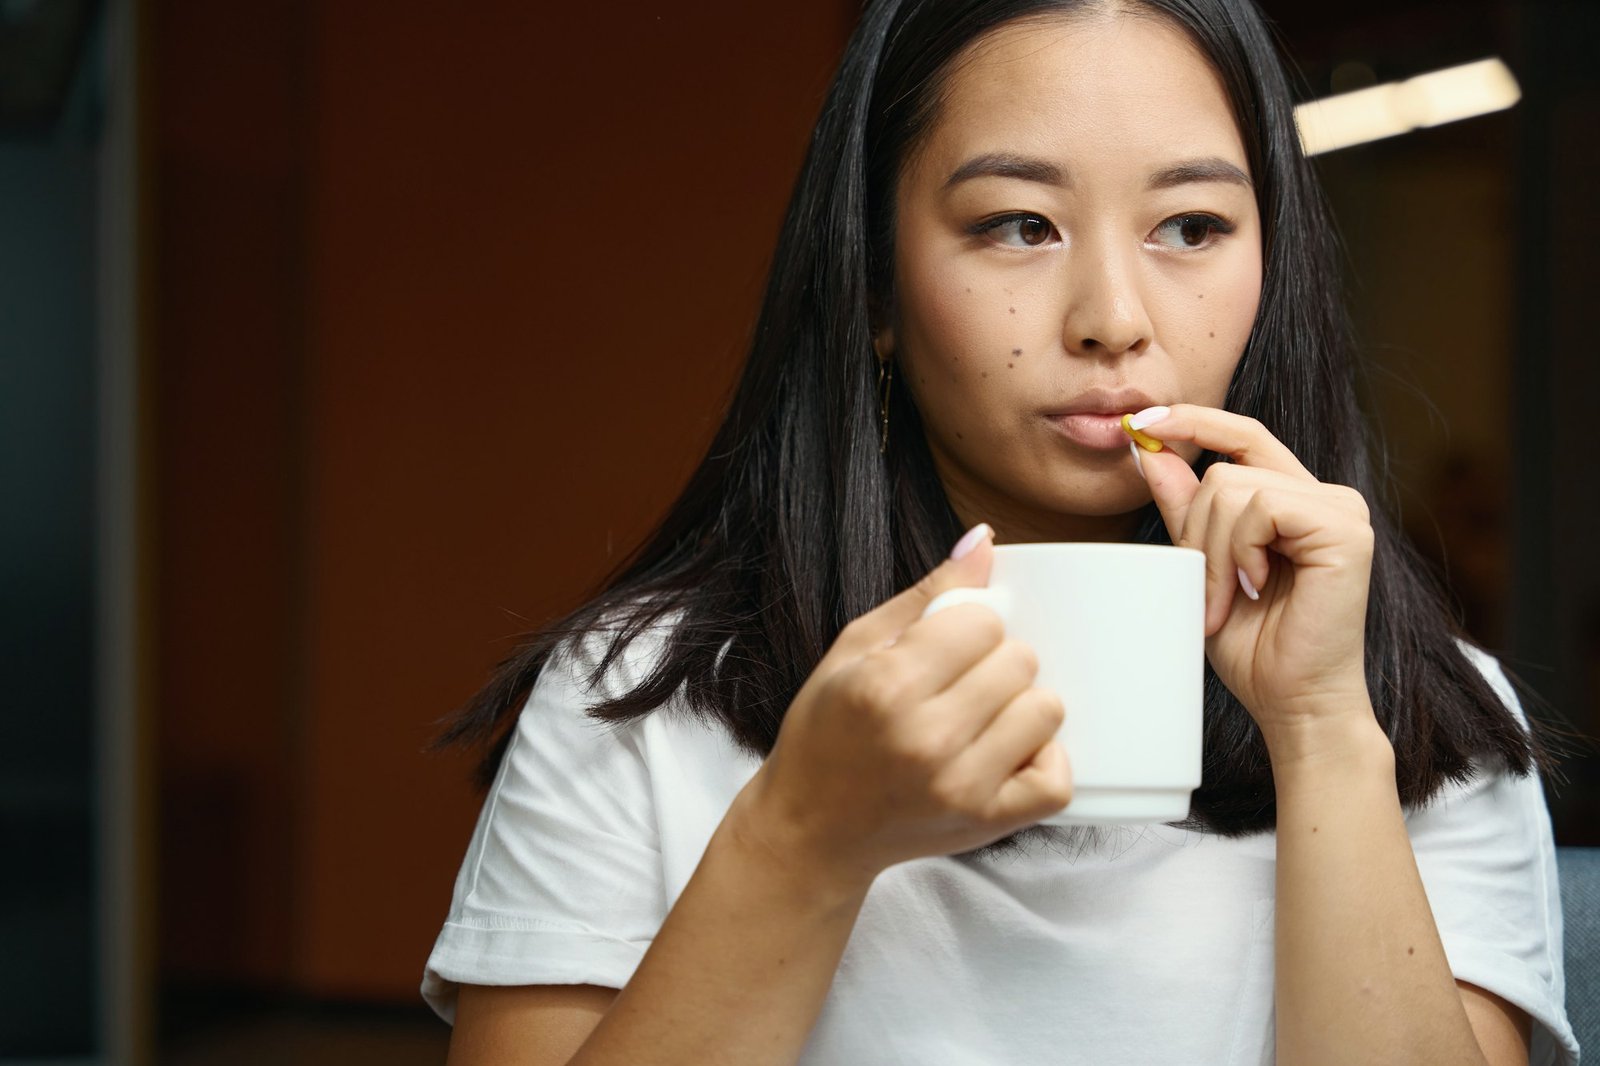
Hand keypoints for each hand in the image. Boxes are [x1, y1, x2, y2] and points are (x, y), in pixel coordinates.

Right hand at [735, 525, 1072, 886]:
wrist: (810, 829)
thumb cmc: (826, 732)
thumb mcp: (854, 649)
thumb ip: (925, 596)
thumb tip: (986, 540)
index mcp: (886, 685)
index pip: (983, 621)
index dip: (968, 627)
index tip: (944, 648)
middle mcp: (926, 737)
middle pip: (1019, 661)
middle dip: (994, 663)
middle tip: (959, 685)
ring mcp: (960, 785)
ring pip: (1045, 710)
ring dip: (1020, 707)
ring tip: (982, 719)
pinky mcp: (986, 823)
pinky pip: (1058, 779)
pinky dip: (1041, 759)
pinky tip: (1007, 752)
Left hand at [1131, 405, 1375, 739]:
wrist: (1291, 703)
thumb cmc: (1252, 646)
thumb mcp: (1201, 567)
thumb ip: (1185, 509)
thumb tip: (1151, 451)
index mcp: (1295, 498)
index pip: (1242, 435)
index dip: (1193, 420)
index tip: (1138, 423)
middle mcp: (1326, 496)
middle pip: (1226, 469)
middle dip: (1196, 532)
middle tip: (1207, 594)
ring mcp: (1341, 510)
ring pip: (1234, 488)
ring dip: (1214, 552)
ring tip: (1230, 600)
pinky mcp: (1347, 530)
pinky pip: (1262, 507)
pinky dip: (1240, 551)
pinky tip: (1257, 587)